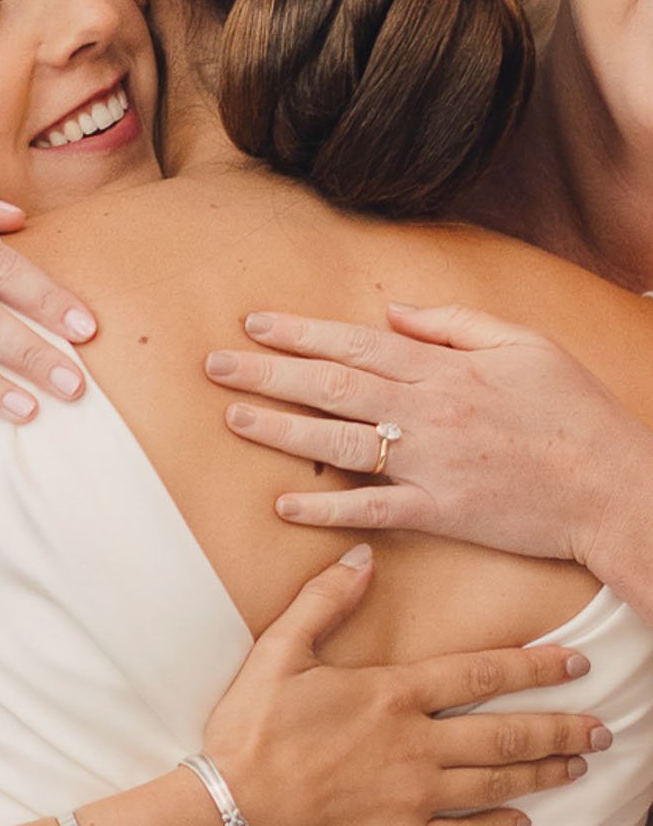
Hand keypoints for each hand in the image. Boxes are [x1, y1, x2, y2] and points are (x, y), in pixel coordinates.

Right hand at [203, 548, 610, 825]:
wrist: (226, 815)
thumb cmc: (247, 735)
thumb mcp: (276, 655)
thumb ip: (323, 603)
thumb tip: (363, 556)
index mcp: (391, 695)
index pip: (482, 675)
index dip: (535, 668)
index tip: (576, 664)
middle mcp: (415, 745)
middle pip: (507, 734)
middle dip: (562, 728)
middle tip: (601, 728)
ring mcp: (412, 797)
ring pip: (497, 783)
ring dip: (543, 773)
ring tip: (576, 768)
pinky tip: (522, 821)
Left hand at [206, 304, 652, 573]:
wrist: (612, 483)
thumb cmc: (572, 413)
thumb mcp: (525, 346)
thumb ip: (456, 325)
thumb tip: (394, 313)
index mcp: (447, 368)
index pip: (357, 344)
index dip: (302, 333)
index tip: (255, 324)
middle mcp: (431, 411)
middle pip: (333, 386)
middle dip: (269, 373)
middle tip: (214, 366)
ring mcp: (432, 463)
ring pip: (340, 442)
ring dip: (281, 430)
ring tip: (232, 419)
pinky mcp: (441, 512)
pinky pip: (371, 509)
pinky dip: (326, 508)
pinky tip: (283, 506)